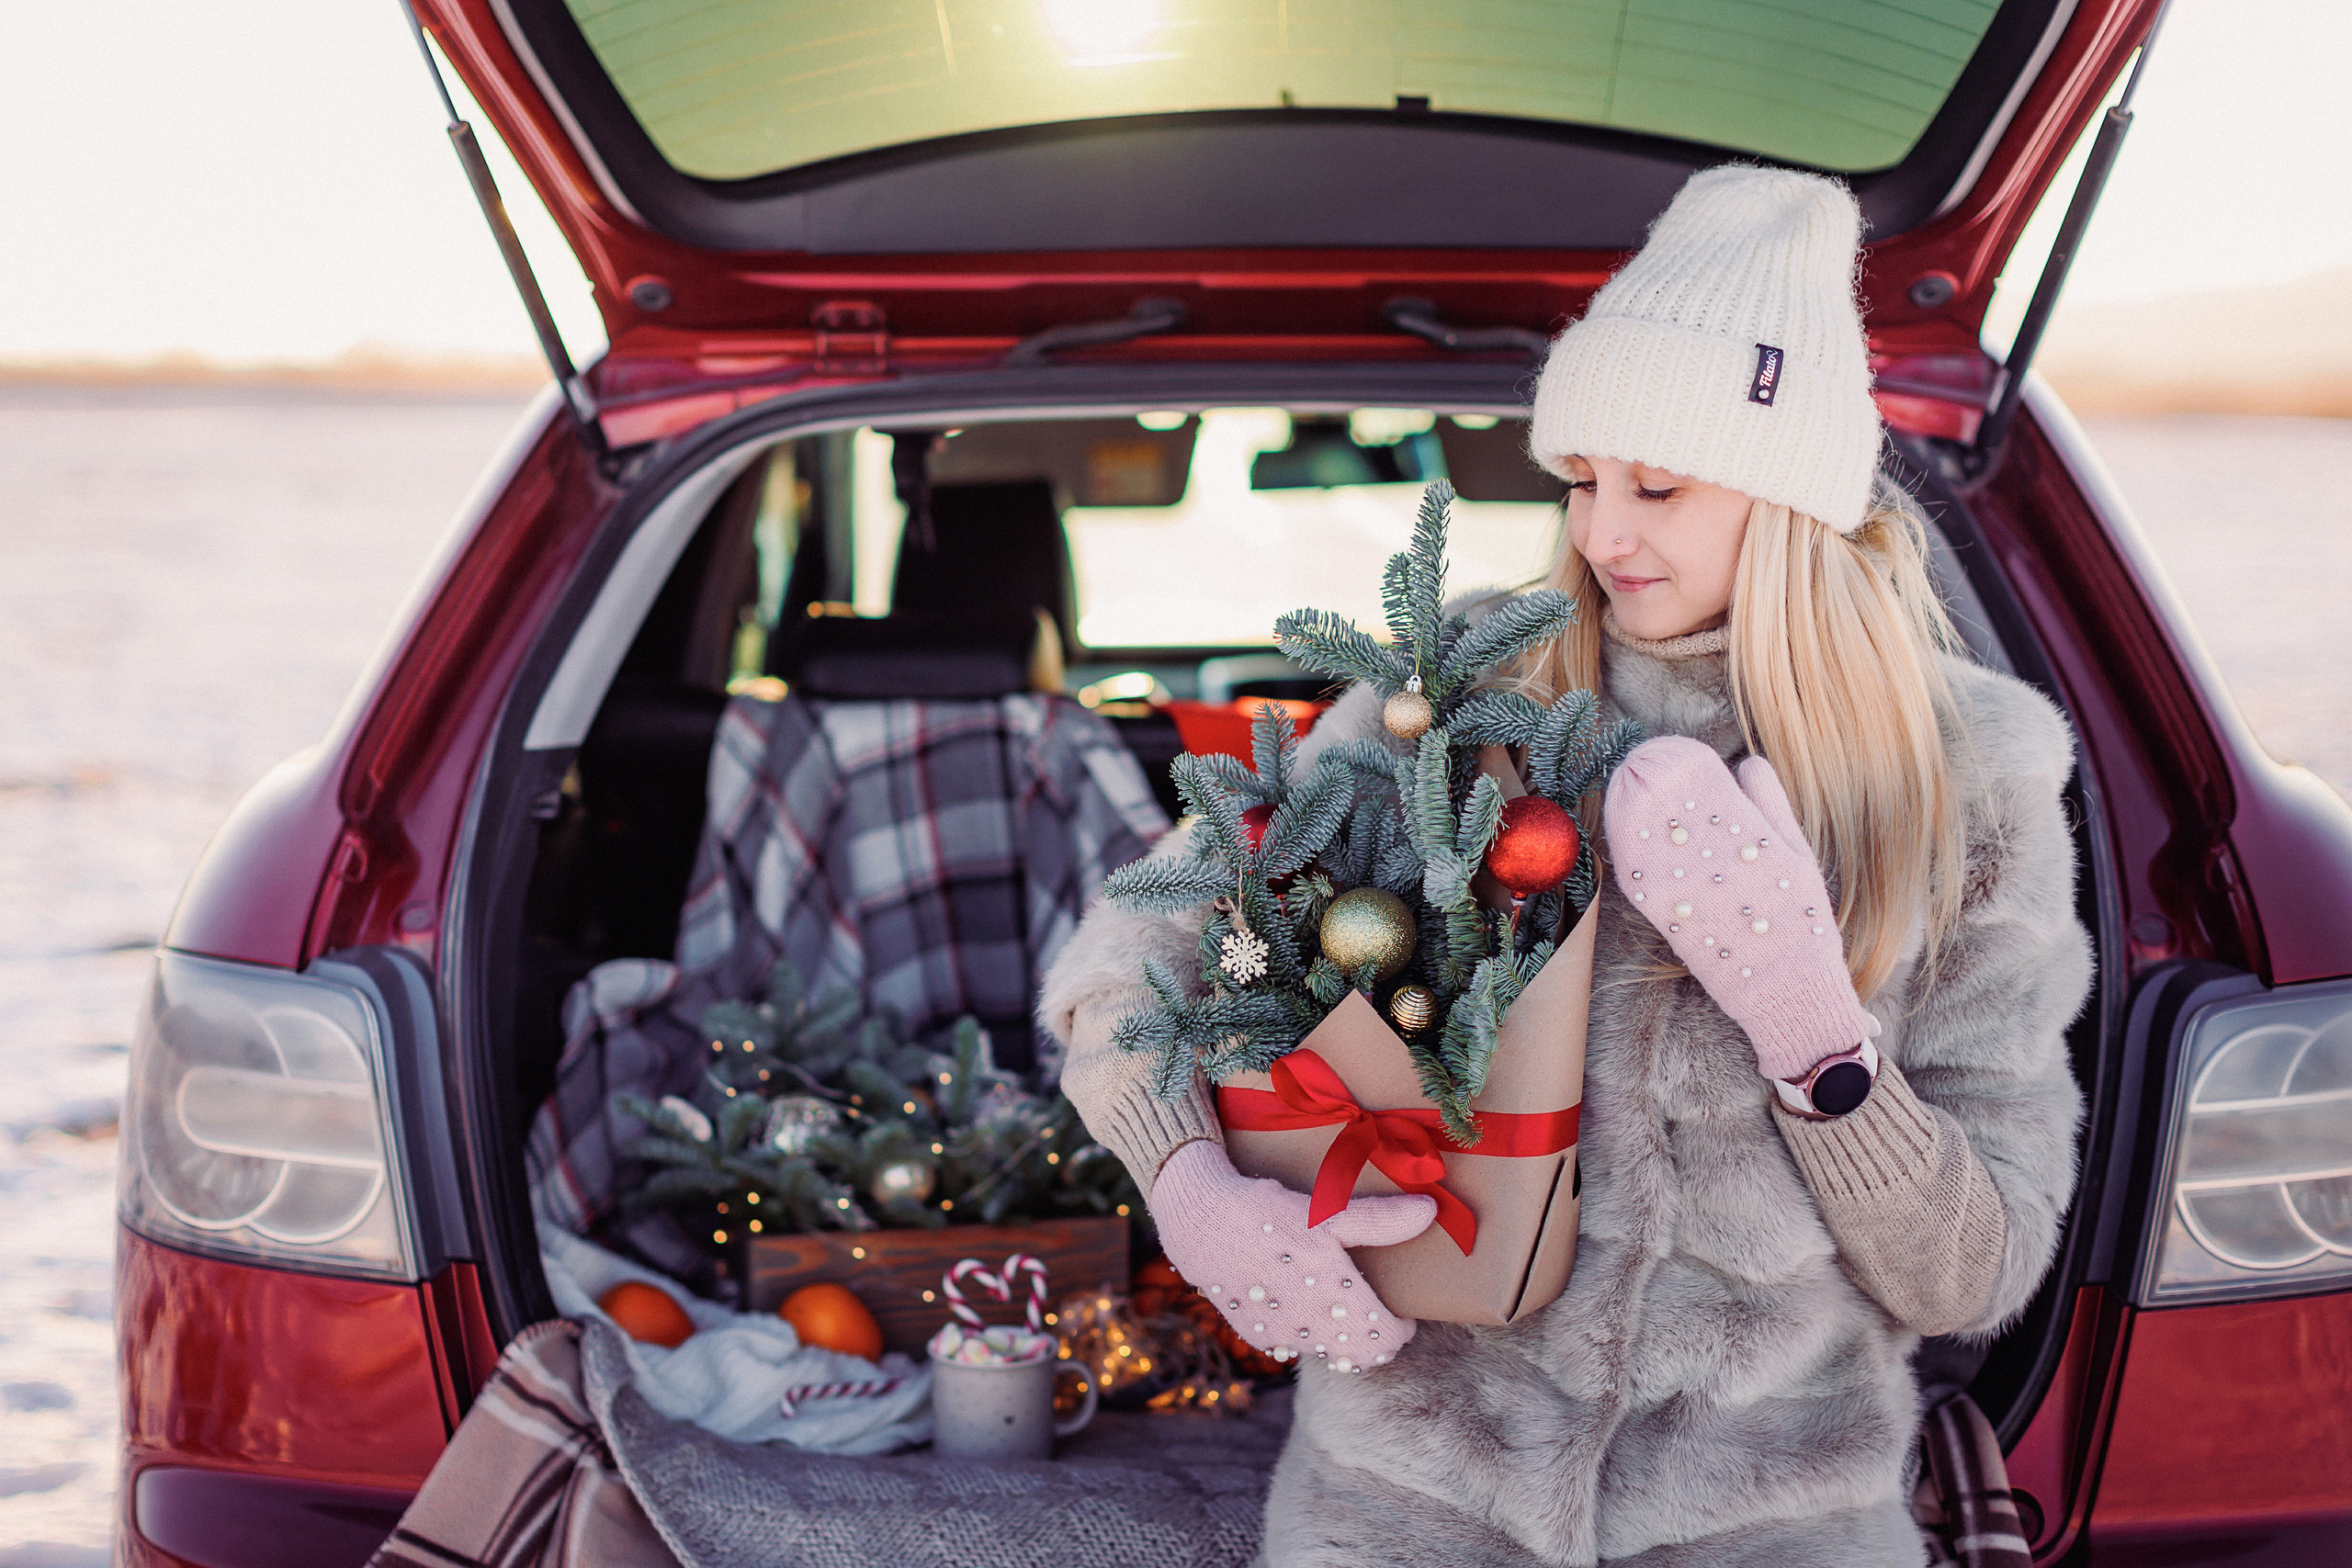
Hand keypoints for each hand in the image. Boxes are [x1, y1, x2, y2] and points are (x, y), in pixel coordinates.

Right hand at [1149, 1139, 1433, 1373]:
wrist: (1198, 1223)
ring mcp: (1282, 1337)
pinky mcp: (1257, 1335)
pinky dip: (1307, 1331)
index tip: (1401, 1305)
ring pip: (1329, 1352)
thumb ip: (1381, 1220)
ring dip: (1341, 1335)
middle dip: (1374, 1335)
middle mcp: (1311, 1330)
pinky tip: (1299, 1297)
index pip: (1387, 1343)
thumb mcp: (1328, 1211)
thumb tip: (1431, 1212)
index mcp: (1337, 1302)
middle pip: (1362, 1355)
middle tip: (1374, 1302)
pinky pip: (1295, 1345)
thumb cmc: (1267, 1213)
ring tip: (1337, 1297)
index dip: (1401, 1327)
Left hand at [1602, 736, 1878, 1080]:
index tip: (1669, 749)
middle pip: (1670, 803)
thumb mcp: (1800, 855)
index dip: (1682, 761)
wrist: (1787, 989)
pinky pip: (1638, 874)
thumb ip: (1772, 805)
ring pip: (1648, 834)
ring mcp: (1688, 887)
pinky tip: (1617, 827)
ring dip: (1630, 804)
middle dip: (1650, 776)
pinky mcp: (1669, 918)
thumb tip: (1748, 762)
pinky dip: (1624, 847)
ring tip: (1622, 780)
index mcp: (1754, 837)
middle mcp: (1716, 857)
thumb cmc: (1801, 919)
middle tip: (1636, 758)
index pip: (1706, 783)